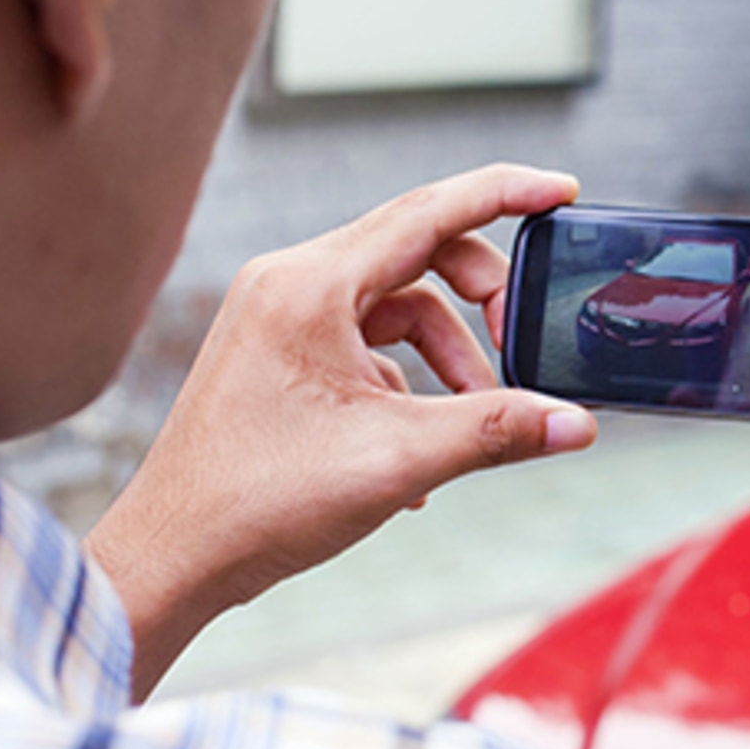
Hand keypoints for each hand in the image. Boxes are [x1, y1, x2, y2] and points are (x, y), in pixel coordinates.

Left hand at [87, 164, 596, 697]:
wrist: (173, 556)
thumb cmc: (259, 502)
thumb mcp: (398, 461)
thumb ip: (497, 431)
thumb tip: (577, 423)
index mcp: (309, 286)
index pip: (429, 212)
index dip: (506, 194)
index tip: (563, 192)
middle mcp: (288, 285)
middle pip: (418, 253)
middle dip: (482, 298)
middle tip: (521, 349)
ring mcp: (277, 319)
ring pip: (397, 306)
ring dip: (450, 355)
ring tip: (472, 418)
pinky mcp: (277, 356)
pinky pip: (367, 344)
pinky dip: (410, 383)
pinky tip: (420, 451)